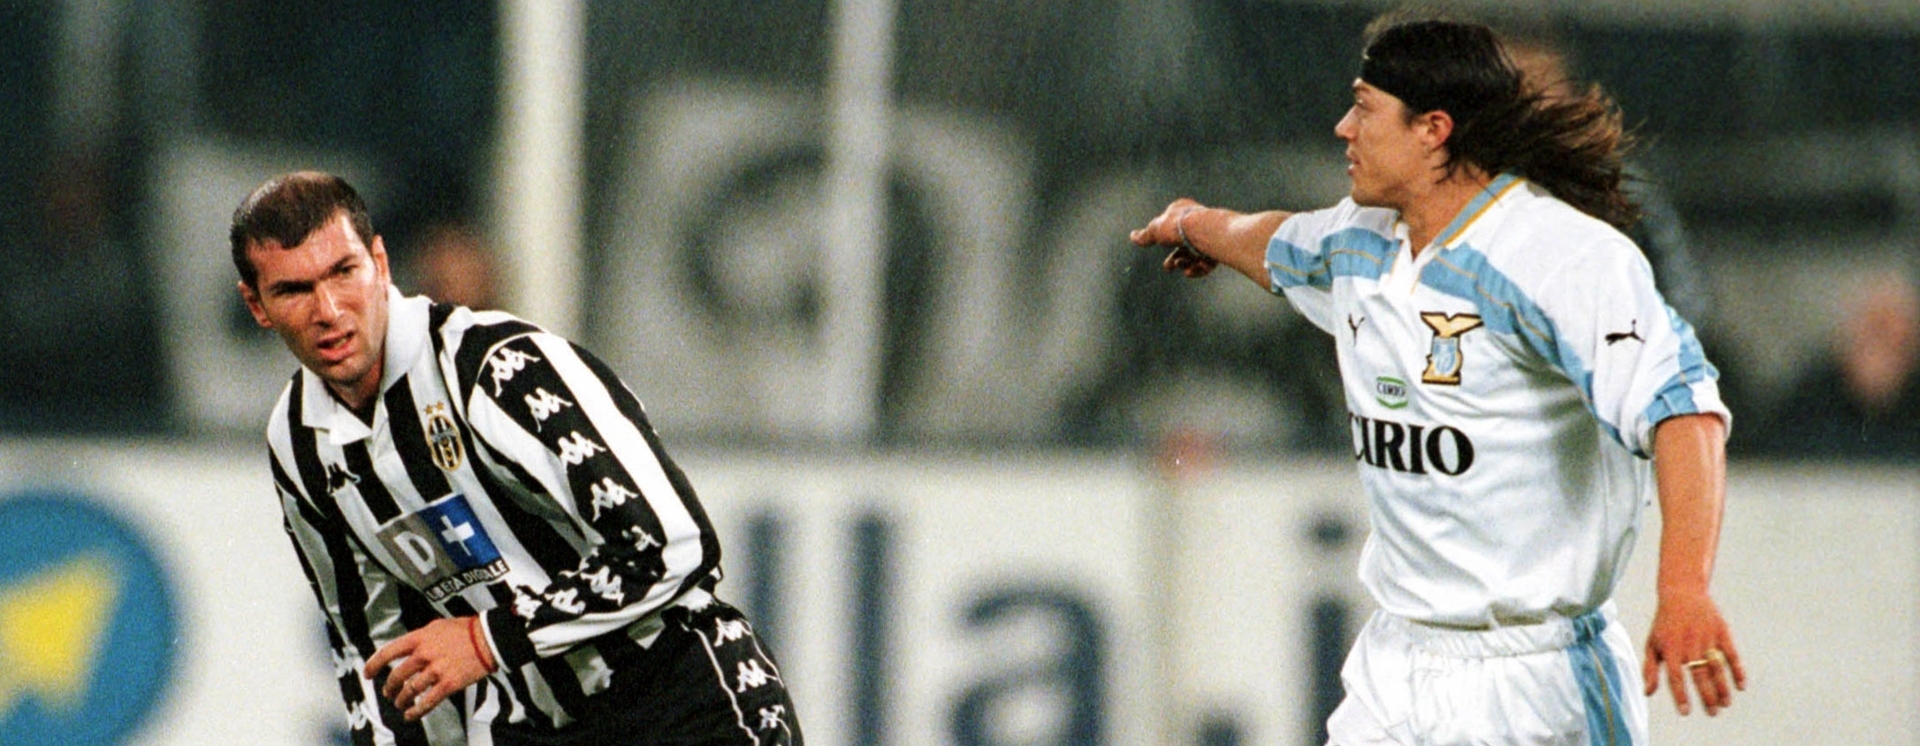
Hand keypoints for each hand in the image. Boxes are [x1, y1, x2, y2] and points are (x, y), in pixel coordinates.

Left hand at [364, 616, 494, 720]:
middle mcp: (423, 655)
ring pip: (409, 690)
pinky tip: (410, 715)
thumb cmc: (465, 630)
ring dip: (401, 700)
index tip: (367, 674)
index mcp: (419, 639)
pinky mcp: (448, 684)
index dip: (374, 665)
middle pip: (397, 676)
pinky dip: (416, 711)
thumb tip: (409, 649)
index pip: (388, 652)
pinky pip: (427, 702)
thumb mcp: (437, 626)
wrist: (489, 638)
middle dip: (389, 688)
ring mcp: (435, 670)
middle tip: (388, 693)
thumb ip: (421, 638)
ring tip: (400, 704)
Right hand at [1130, 198, 1218, 277]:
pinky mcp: (1219, 249)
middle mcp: (1197, 222)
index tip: (1158, 248)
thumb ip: (1145, 235)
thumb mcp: (1156, 230)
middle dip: (1175, 257)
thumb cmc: (1178, 226)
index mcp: (1182, 211)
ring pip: (1195, 254)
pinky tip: (1191, 271)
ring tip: (1182, 266)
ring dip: (1185, 263)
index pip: (1171, 225)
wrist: (1205, 231)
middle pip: (1184, 243)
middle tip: (1169, 267)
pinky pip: (1207, 262)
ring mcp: (1209, 235)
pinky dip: (1198, 268)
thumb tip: (1133, 236)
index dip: (1164, 239)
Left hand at [1642, 591, 1745, 715]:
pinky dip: (1738, 670)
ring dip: (1723, 688)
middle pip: (1699, 675)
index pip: (1676, 676)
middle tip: (1712, 714)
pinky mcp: (1721, 631)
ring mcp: (1707, 637)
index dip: (1681, 695)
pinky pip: (1732, 654)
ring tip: (1725, 705)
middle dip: (1707, 697)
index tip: (1686, 712)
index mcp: (1670, 648)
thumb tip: (1648, 693)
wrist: (1682, 592)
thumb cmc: (1664, 623)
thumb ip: (1650, 669)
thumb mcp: (1652, 643)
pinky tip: (1741, 686)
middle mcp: (1689, 644)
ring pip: (1717, 667)